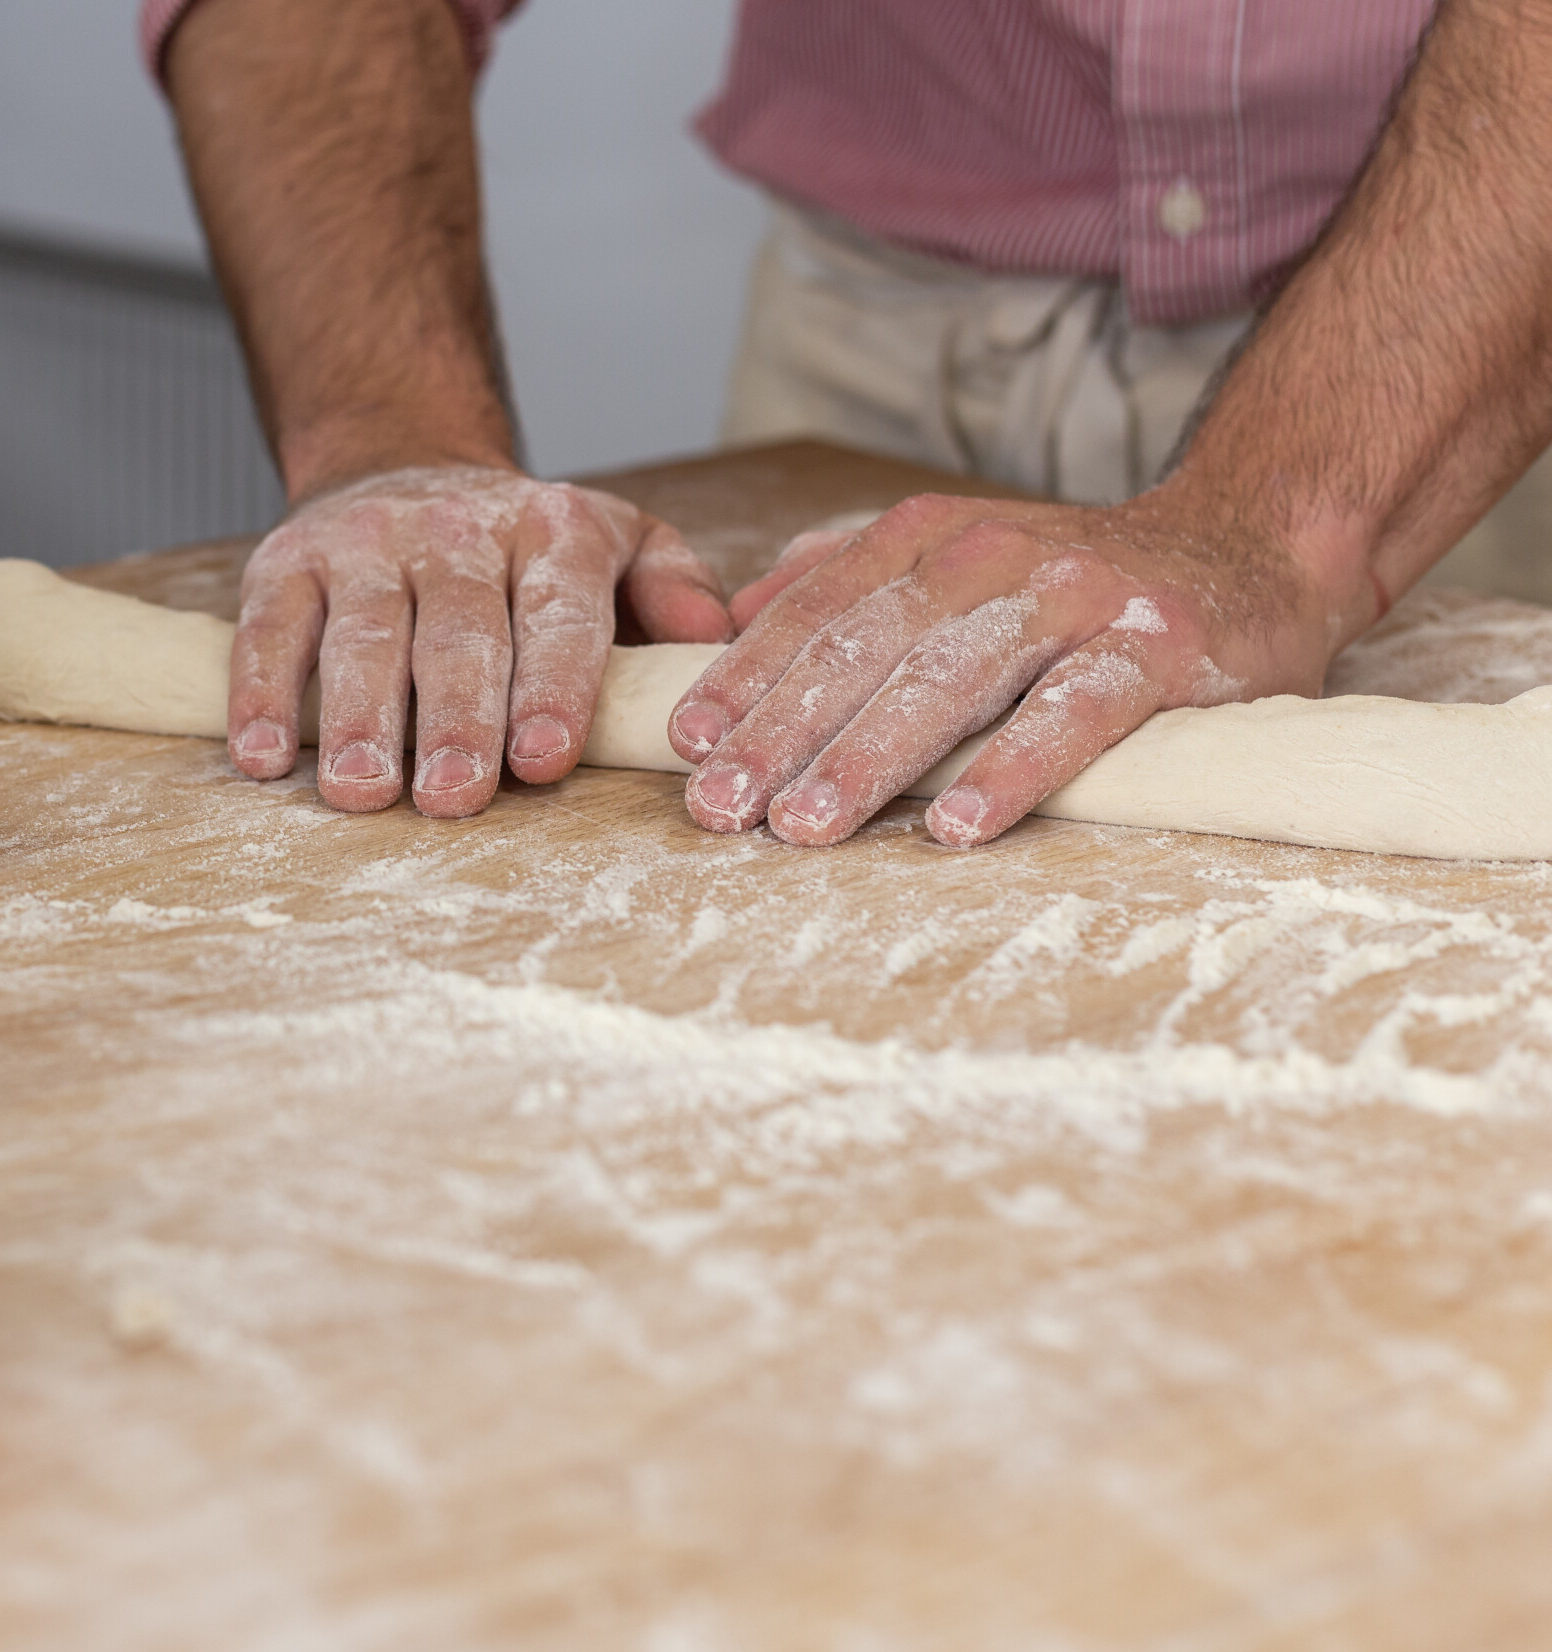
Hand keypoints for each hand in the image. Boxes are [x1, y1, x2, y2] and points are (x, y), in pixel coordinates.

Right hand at [229, 467, 731, 815]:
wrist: (403, 466)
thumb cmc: (523, 549)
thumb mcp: (617, 543)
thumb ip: (672, 589)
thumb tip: (714, 641)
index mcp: (552, 532)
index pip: (558, 610)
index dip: (552, 684)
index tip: (543, 758)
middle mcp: (458, 529)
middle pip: (459, 630)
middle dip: (458, 717)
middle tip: (456, 795)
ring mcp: (365, 543)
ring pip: (361, 633)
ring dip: (359, 718)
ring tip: (364, 790)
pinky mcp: (286, 562)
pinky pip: (269, 630)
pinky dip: (261, 695)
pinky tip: (265, 760)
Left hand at [665, 490, 1331, 845]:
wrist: (1250, 548)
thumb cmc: (1075, 582)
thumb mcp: (952, 558)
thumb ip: (844, 579)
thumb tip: (730, 622)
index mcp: (930, 539)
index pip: (816, 610)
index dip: (745, 676)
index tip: (686, 744)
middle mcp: (993, 557)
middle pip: (865, 651)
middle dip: (781, 732)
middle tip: (721, 806)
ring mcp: (1077, 598)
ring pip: (951, 680)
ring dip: (869, 758)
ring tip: (805, 826)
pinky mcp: (1158, 649)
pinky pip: (1073, 714)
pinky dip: (1011, 770)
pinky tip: (954, 826)